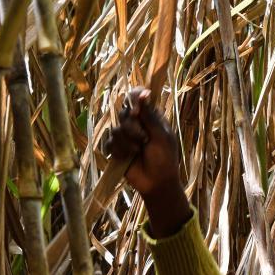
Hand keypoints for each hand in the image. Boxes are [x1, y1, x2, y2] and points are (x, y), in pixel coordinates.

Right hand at [105, 87, 189, 236]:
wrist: (157, 182)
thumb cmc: (165, 159)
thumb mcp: (161, 136)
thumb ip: (150, 116)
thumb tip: (144, 92)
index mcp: (150, 117)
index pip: (136, 97)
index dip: (133, 100)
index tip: (136, 113)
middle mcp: (136, 123)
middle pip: (123, 114)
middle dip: (133, 129)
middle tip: (144, 140)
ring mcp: (124, 136)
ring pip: (115, 130)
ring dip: (128, 143)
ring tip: (138, 152)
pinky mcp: (115, 149)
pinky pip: (109, 143)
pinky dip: (120, 151)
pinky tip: (128, 158)